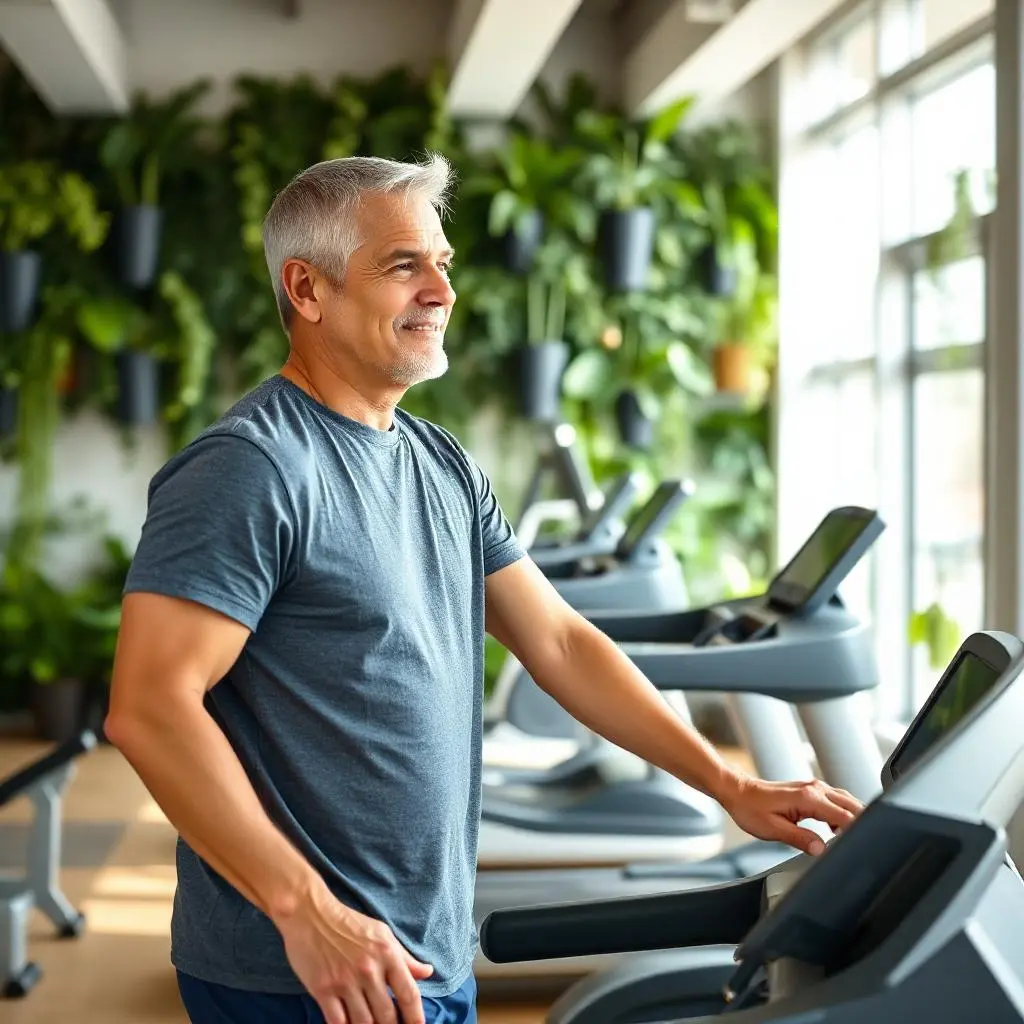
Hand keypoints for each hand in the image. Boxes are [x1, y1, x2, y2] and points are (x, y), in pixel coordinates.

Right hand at [273, 882, 432, 1023]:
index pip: (409, 994)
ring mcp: (345, 982)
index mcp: (387, 954)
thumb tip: (427, 972)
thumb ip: (405, 957)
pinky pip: (338, 1022)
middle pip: (387, 1014)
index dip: (416, 1017)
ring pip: (364, 1022)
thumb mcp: (383, 934)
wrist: (310, 914)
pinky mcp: (323, 990)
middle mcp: (369, 970)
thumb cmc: (349, 923)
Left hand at [719, 774, 863, 855]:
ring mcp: (813, 787)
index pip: (845, 816)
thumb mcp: (773, 829)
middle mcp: (815, 789)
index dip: (857, 832)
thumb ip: (801, 839)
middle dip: (862, 824)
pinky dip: (843, 813)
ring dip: (853, 817)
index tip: (863, 847)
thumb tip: (822, 850)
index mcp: (808, 798)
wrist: (738, 791)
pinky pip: (835, 799)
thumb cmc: (750, 809)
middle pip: (852, 805)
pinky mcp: (810, 790)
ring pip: (846, 800)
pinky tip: (836, 829)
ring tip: (850, 840)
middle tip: (862, 846)